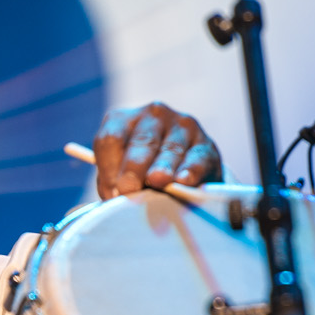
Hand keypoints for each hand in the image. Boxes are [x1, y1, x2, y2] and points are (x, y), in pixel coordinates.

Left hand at [93, 103, 221, 198]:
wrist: (181, 174)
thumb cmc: (140, 174)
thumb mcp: (120, 173)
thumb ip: (114, 183)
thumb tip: (116, 199)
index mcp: (122, 120)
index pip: (110, 139)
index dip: (109, 168)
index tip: (113, 192)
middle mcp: (153, 115)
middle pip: (141, 142)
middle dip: (134, 168)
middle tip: (130, 190)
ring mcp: (182, 126)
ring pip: (170, 149)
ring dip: (162, 168)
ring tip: (157, 183)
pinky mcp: (206, 144)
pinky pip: (197, 158)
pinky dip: (190, 170)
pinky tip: (183, 181)